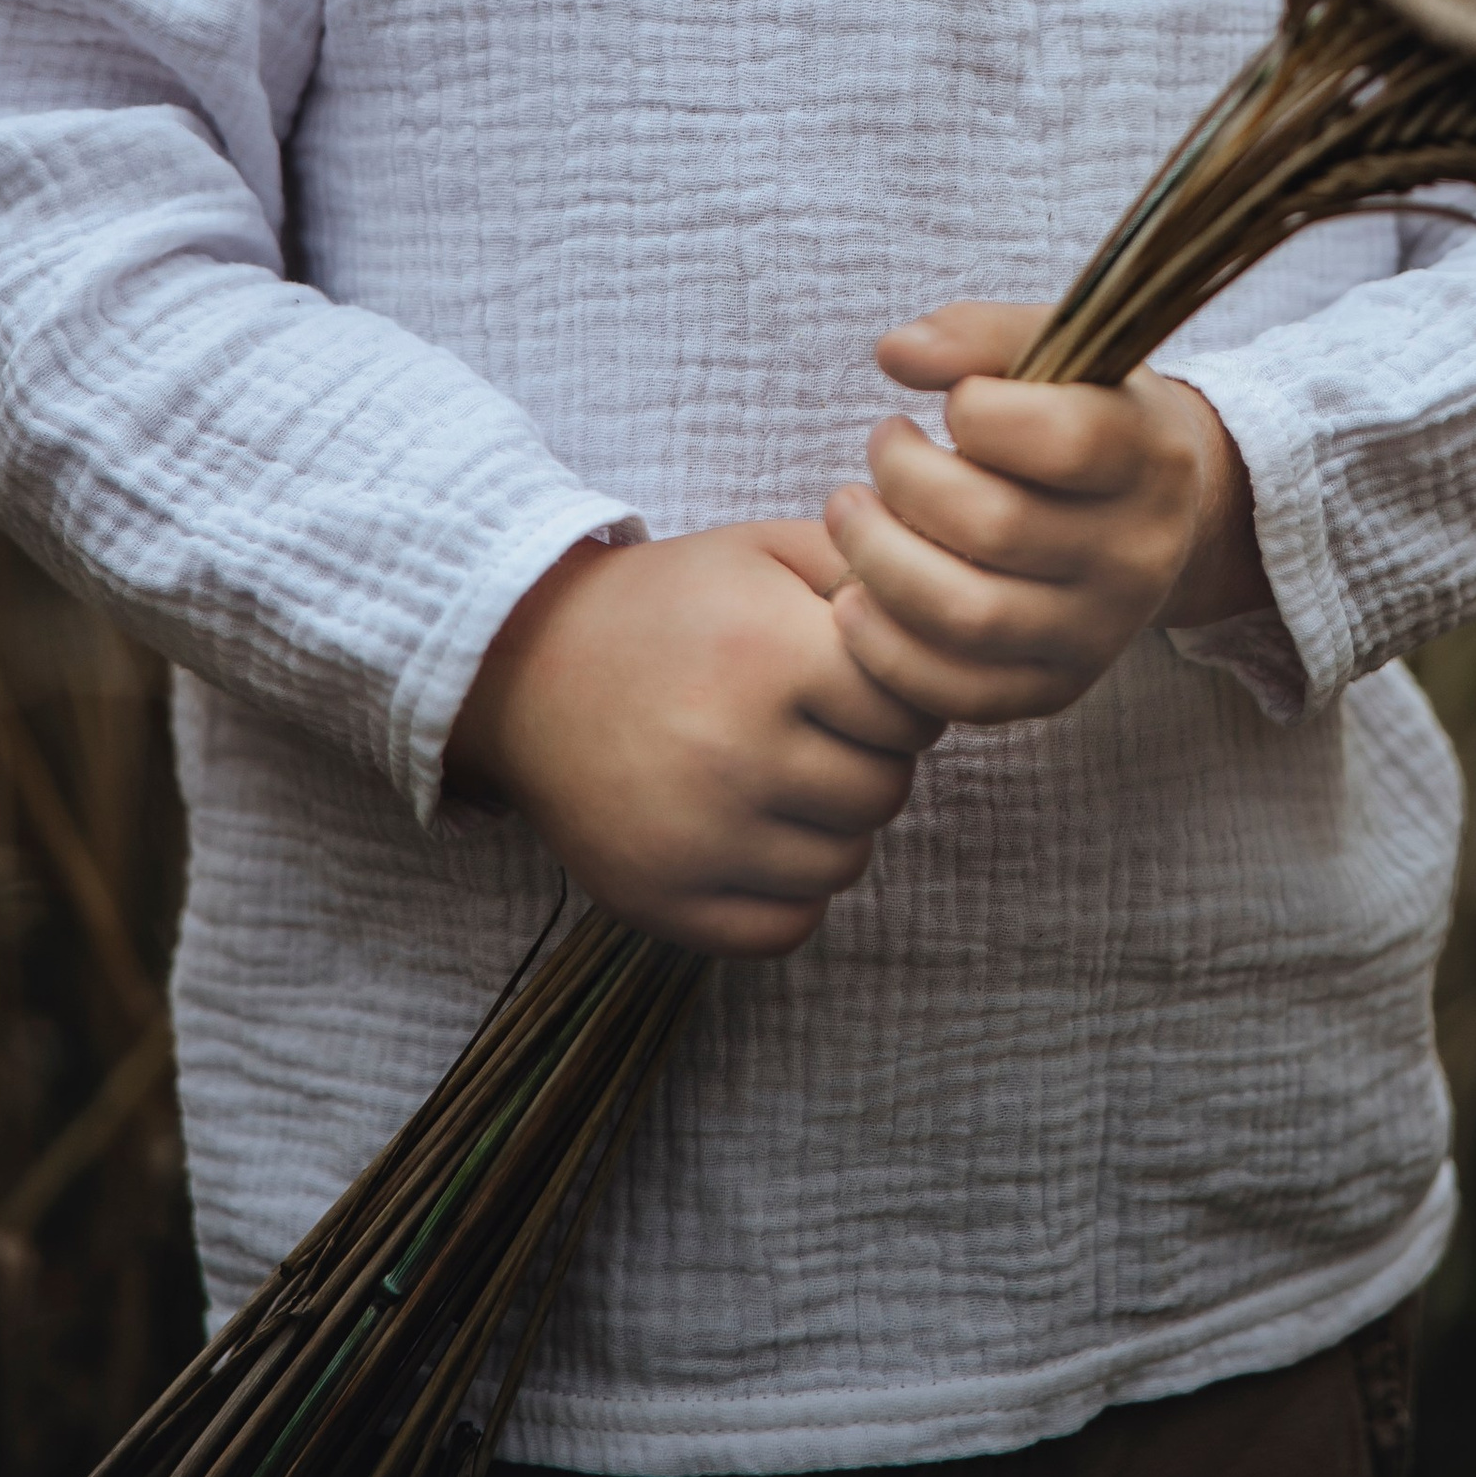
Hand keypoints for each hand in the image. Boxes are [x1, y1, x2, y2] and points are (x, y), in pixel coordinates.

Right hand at [446, 520, 940, 955]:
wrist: (527, 668)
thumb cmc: (670, 604)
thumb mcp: (765, 550)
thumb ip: (866, 570)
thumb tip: (948, 620)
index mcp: (769, 657)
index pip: (912, 711)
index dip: (897, 691)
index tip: (854, 676)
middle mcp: (735, 755)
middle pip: (884, 790)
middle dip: (867, 754)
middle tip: (816, 724)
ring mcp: (697, 840)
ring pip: (844, 862)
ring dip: (832, 821)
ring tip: (782, 771)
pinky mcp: (663, 903)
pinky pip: (788, 926)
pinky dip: (790, 889)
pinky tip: (758, 831)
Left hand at [822, 300, 1268, 726]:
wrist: (1149, 512)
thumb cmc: (1082, 413)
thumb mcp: (1057, 352)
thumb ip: (978, 334)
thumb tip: (897, 354)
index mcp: (1149, 457)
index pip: (1063, 440)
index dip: (979, 410)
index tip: (952, 402)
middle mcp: (1136, 555)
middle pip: (997, 528)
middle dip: (904, 478)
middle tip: (880, 446)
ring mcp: (1099, 634)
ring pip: (968, 617)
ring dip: (877, 560)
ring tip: (851, 513)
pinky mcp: (1055, 689)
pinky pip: (958, 694)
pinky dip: (885, 648)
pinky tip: (855, 595)